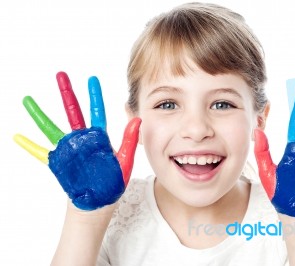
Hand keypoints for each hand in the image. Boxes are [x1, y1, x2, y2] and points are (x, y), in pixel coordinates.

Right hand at [14, 72, 140, 210]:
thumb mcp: (125, 161)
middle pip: (72, 111)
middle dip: (67, 93)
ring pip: (51, 127)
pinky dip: (30, 145)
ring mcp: (68, 149)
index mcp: (99, 138)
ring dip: (39, 114)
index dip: (95, 95)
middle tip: (61, 75)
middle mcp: (81, 140)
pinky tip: (18, 137)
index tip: (92, 79)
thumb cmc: (113, 183)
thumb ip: (129, 140)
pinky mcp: (58, 162)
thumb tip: (137, 119)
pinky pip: (41, 152)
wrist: (99, 202)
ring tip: (27, 100)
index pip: (97, 111)